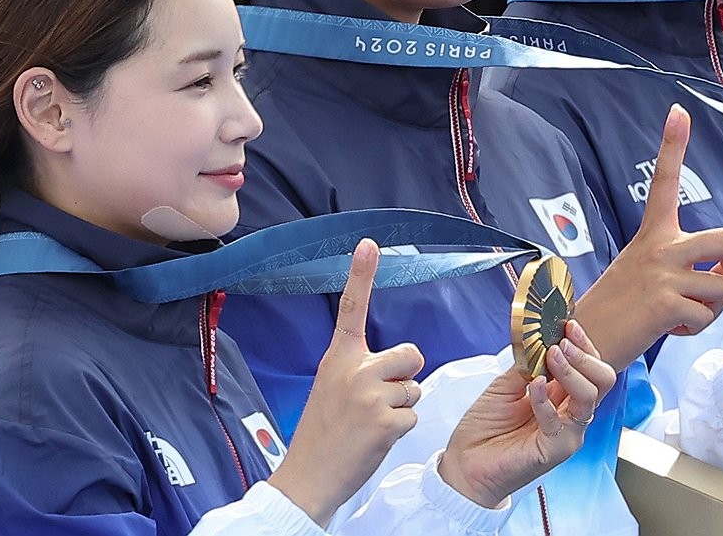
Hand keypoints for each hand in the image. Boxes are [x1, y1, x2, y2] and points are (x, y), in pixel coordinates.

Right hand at [269, 240, 424, 525]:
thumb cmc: (322, 434)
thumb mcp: (330, 387)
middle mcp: (354, 370)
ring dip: (401, 408)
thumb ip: (358, 368)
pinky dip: (400, 431)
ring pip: (415, 388)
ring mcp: (370, 395)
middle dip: (406, 376)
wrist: (307, 478)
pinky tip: (375, 440)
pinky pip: (413, 416)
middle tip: (379, 400)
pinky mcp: (385, 421)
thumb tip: (397, 364)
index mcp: (337, 358)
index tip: (369, 243)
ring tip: (371, 424)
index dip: (361, 274)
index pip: (352, 308)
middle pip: (411, 354)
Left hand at [438, 320, 615, 507]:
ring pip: (590, 397)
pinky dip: (546, 400)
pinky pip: (560, 422)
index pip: (589, 365)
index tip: (568, 324)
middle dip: (585, 355)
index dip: (583, 344)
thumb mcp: (505, 384)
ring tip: (553, 355)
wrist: (466, 463)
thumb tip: (542, 340)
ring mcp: (567, 432)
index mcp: (561, 394)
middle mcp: (570, 411)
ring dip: (572, 371)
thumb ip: (528, 365)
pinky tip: (533, 386)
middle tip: (563, 342)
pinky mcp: (556, 450)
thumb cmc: (486, 427)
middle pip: (602, 380)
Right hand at [575, 105, 722, 368]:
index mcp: (652, 233)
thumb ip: (682, 263)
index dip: (672, 144)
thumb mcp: (645, 271)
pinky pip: (709, 315)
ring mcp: (663, 274)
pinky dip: (696, 329)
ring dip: (716, 308)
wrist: (583, 341)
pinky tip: (671, 328)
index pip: (664, 180)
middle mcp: (659, 247)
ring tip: (686, 313)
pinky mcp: (666, 304)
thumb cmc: (619, 308)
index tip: (678, 110)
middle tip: (719, 280)